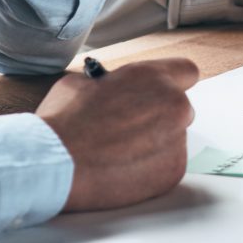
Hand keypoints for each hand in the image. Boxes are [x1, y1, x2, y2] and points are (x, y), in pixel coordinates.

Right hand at [36, 57, 198, 212]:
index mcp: (153, 77)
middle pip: (180, 109)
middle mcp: (174, 105)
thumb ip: (108, 84)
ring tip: (119, 154)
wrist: (55, 165)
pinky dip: (150, 169)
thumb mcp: (80, 83)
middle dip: (161, 116)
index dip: (173, 82)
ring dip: (154, 144)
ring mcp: (177, 140)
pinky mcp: (173, 171)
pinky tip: (121, 170)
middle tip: (132, 128)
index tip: (162, 92)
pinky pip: (167, 165)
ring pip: (173, 139)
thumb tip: (107, 89)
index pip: (186, 70)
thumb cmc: (63, 121)